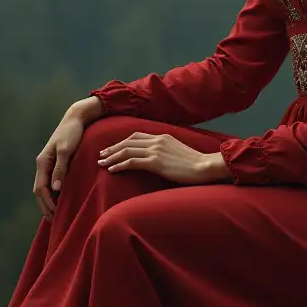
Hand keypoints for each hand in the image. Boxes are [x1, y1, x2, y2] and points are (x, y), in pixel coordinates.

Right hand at [33, 99, 100, 220]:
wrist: (76, 119)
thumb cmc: (72, 133)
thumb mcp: (66, 151)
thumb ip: (60, 169)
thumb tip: (55, 189)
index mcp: (43, 162)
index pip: (40, 189)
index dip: (46, 204)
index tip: (55, 216)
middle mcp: (43, 164)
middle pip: (39, 191)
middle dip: (45, 207)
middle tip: (55, 221)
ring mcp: (49, 164)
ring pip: (44, 188)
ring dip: (49, 202)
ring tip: (57, 215)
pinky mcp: (57, 163)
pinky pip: (52, 183)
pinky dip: (54, 194)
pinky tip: (62, 200)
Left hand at [98, 132, 230, 184]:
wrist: (204, 167)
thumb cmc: (195, 164)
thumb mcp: (179, 152)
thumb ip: (166, 151)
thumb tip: (158, 158)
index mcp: (162, 136)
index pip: (136, 136)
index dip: (122, 142)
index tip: (113, 148)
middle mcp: (157, 140)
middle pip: (128, 142)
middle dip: (112, 148)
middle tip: (101, 154)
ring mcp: (156, 150)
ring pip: (127, 151)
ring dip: (112, 157)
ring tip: (102, 163)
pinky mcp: (155, 162)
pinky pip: (132, 162)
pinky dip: (120, 165)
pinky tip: (112, 170)